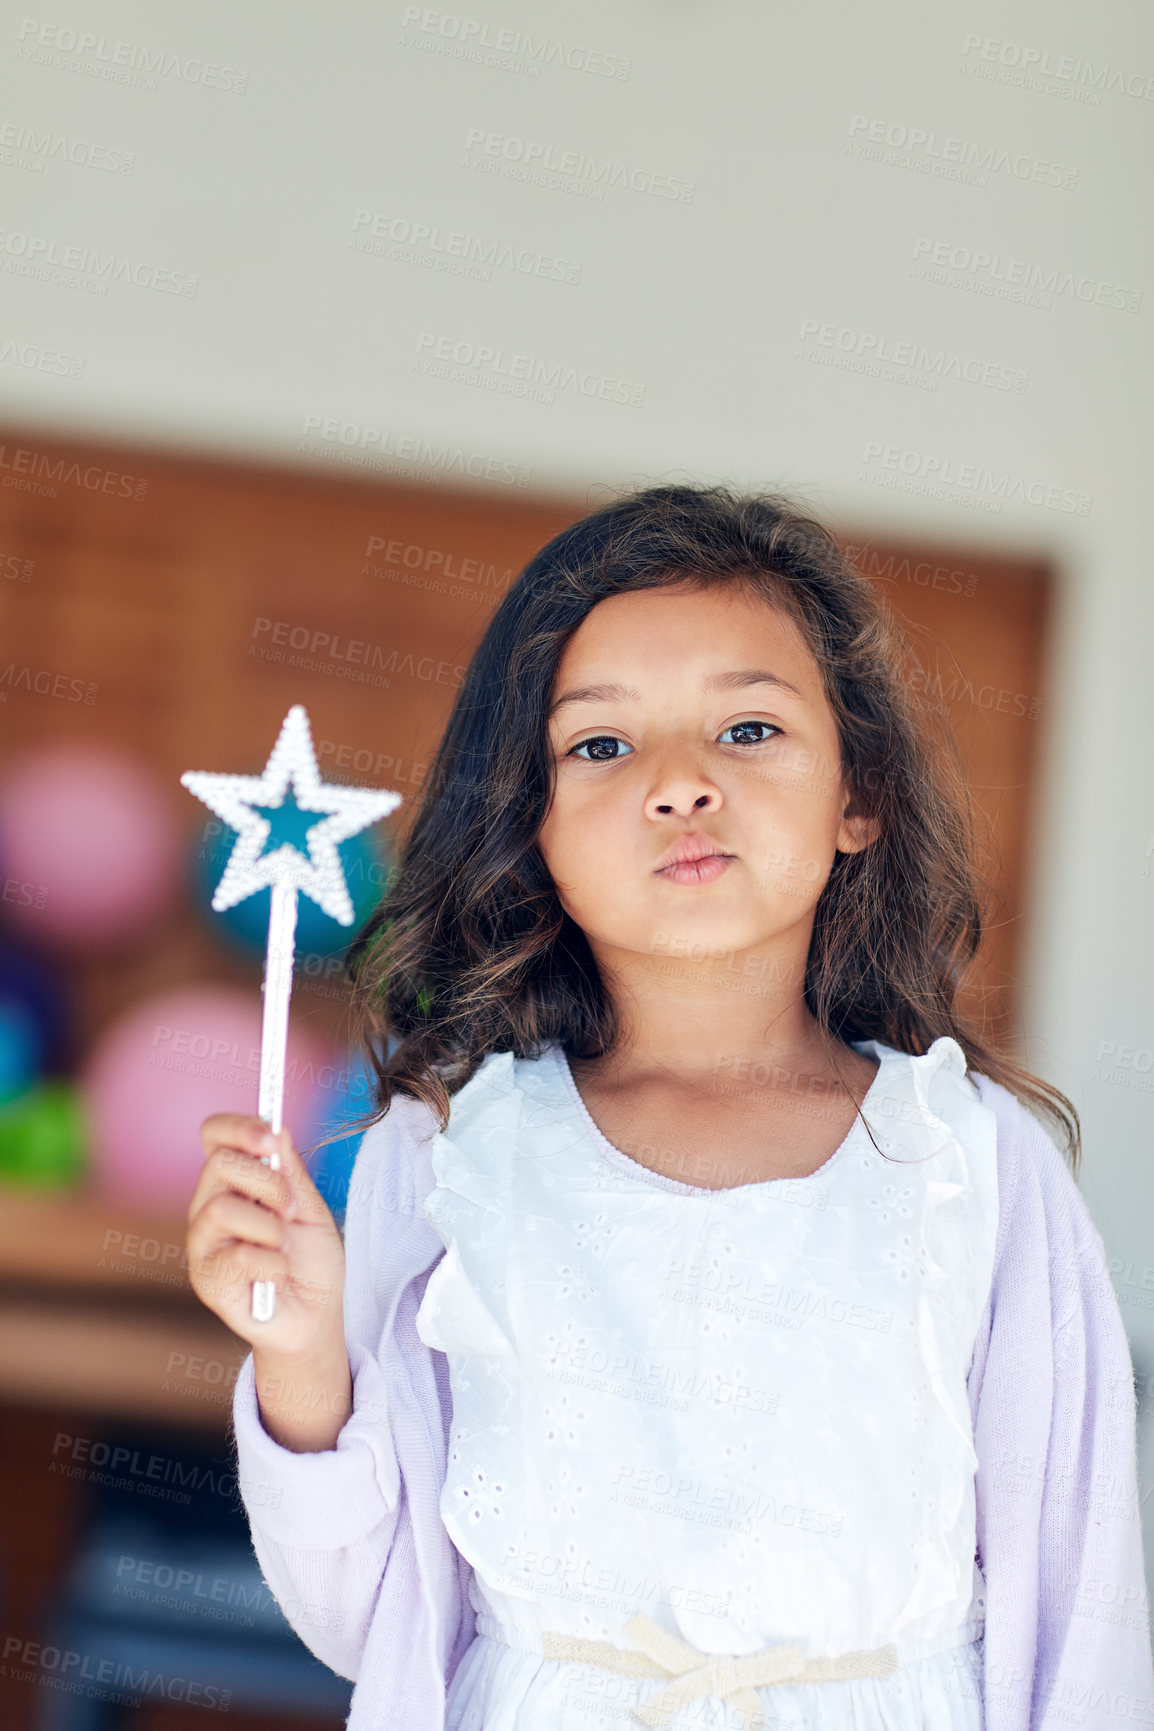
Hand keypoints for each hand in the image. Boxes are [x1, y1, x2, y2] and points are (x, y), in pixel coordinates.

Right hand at [187, 1114, 345, 1362]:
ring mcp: (203, 1243)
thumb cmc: (310, 1262)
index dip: (238, 1126)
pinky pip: (237, 1256)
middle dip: (268, 1181)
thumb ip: (291, 1172)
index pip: (215, 1136)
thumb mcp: (311, 1208)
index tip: (272, 1135)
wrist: (316, 1317)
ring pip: (221, 1209)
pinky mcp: (206, 1280)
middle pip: (219, 1164)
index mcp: (234, 1182)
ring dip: (269, 1227)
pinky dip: (272, 1264)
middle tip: (290, 1208)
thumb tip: (277, 1128)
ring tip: (282, 1247)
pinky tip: (277, 1275)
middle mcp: (209, 1206)